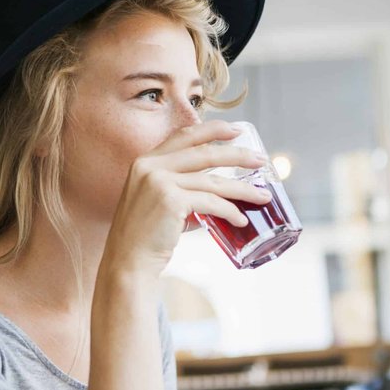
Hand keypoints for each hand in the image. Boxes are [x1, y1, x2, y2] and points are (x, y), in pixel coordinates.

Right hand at [102, 120, 271, 276]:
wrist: (126, 260)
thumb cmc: (143, 236)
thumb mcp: (157, 202)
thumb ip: (181, 192)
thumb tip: (217, 197)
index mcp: (146, 161)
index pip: (183, 136)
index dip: (212, 130)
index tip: (236, 130)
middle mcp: (150, 166)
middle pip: (204, 153)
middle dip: (238, 155)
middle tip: (261, 161)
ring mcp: (159, 182)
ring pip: (212, 181)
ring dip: (242, 189)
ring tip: (262, 196)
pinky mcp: (170, 201)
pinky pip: (210, 203)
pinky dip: (230, 212)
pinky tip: (240, 220)